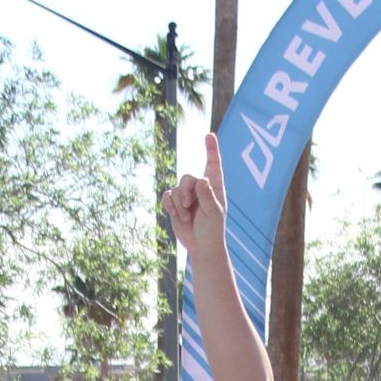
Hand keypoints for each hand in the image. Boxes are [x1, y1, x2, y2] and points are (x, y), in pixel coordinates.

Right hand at [164, 133, 227, 259]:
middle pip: (187, 178)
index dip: (211, 149)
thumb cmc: (213, 229)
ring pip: (176, 188)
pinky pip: (167, 196)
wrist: (201, 245)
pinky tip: (177, 216)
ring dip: (179, 204)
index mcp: (214, 186)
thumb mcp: (213, 213)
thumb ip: (207, 196)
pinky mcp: (175, 203)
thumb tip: (201, 179)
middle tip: (189, 206)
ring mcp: (186, 194)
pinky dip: (170, 206)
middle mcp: (200, 187)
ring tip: (187, 216)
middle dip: (185, 192)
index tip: (209, 135)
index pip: (213, 164)